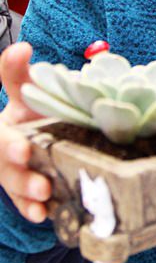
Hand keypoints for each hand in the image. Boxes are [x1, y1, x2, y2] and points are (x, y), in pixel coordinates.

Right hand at [0, 42, 50, 223]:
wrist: (43, 135)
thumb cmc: (33, 109)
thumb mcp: (26, 90)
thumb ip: (18, 72)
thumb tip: (22, 47)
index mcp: (2, 125)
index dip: (7, 143)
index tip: (23, 148)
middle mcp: (4, 150)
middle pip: (1, 159)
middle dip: (14, 164)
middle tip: (29, 161)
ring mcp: (12, 173)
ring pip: (13, 182)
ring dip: (26, 189)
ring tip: (45, 191)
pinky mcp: (25, 193)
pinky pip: (26, 204)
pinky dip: (33, 209)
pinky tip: (43, 214)